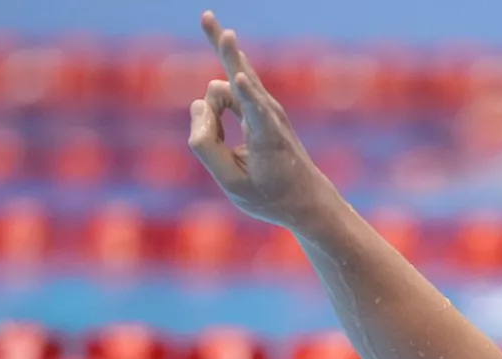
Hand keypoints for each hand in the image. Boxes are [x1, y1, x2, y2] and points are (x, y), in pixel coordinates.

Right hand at [188, 10, 333, 229]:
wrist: (304, 198)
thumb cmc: (269, 195)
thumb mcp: (233, 184)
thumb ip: (207, 148)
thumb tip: (197, 104)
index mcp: (268, 139)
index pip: (254, 112)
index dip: (245, 96)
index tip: (240, 80)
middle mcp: (269, 115)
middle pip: (239, 77)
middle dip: (224, 50)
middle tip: (209, 17)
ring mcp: (265, 107)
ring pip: (229, 82)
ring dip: (220, 57)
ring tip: (208, 18)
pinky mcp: (257, 106)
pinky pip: (231, 88)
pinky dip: (220, 84)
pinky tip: (218, 32)